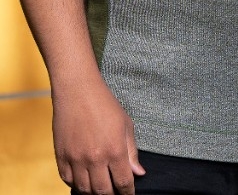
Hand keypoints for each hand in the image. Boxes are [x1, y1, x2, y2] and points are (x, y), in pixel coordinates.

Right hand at [52, 76, 143, 194]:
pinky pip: (67, 180)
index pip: (122, 183)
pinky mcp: (60, 156)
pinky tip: (83, 181)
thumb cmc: (105, 105)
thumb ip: (131, 153)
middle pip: (102, 191)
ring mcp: (75, 159)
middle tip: (115, 192)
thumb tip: (138, 173)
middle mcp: (95, 158)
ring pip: (83, 189)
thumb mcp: (126, 126)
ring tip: (100, 188)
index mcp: (115, 150)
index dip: (127, 193)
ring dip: (93, 192)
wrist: (78, 92)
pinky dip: (76, 184)